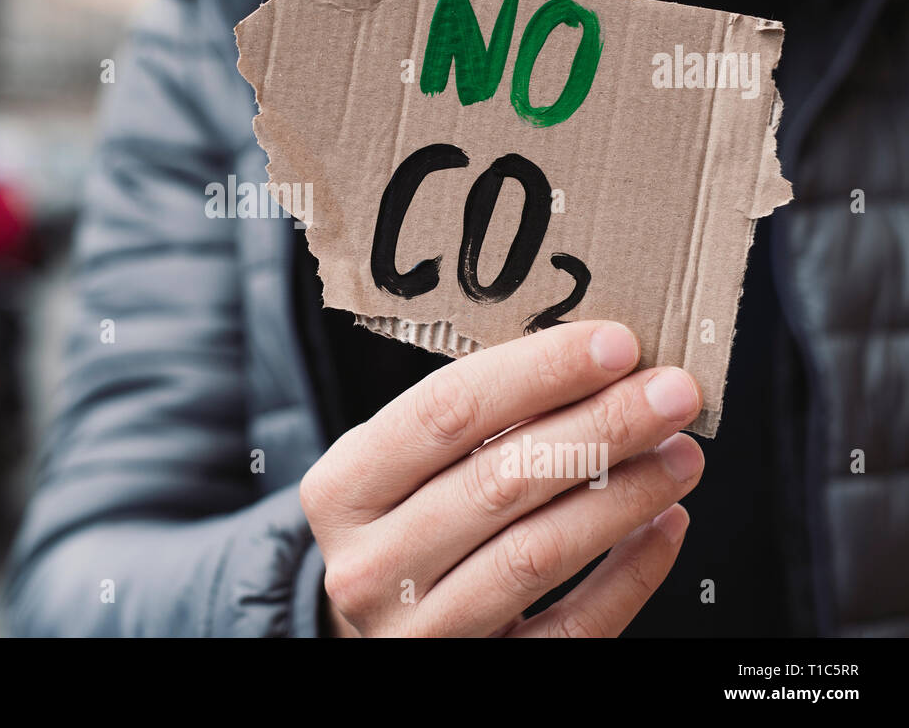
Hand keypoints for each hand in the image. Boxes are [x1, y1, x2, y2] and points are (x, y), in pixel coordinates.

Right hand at [300, 320, 703, 636]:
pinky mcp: (483, 676)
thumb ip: (469, 420)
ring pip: (537, 554)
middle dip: (600, 427)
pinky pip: (573, 629)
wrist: (390, 624)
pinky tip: (665, 524)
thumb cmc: (409, 519)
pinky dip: (630, 574)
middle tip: (671, 392)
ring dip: (623, 495)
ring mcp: (420, 632)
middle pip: (499, 480)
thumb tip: (595, 359)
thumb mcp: (403, 465)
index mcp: (341, 490)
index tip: (615, 344)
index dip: (537, 373)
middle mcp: (369, 565)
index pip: (445, 413)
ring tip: (680, 454)